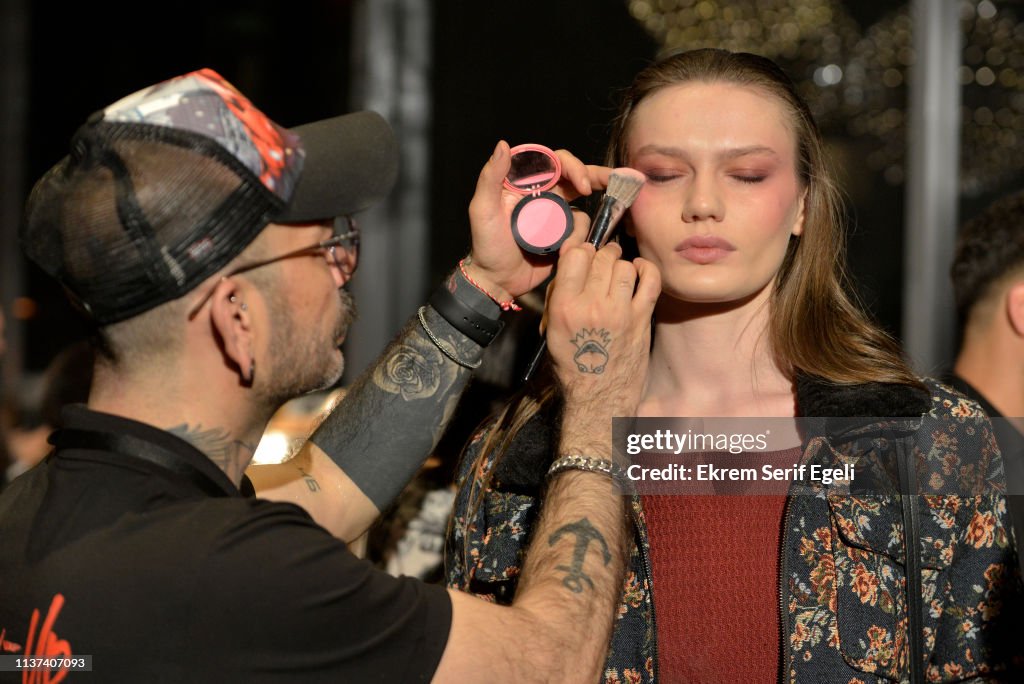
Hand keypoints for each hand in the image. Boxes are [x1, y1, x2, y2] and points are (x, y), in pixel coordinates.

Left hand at [464, 141, 611, 301]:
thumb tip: (503, 145)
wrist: (497, 281)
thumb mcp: (482, 210)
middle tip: (618, 183)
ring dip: (583, 222)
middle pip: (578, 177)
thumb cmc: (486, 245)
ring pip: (584, 206)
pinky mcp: (565, 236)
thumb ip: (490, 177)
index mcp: (528, 184)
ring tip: (571, 241)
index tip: (583, 184)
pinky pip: (583, 231)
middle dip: (598, 178)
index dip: (573, 167)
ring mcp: (557, 216)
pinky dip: (581, 239)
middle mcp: (545, 195)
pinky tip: (568, 251)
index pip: (556, 162)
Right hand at [544, 241, 660, 450]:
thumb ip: (559, 296)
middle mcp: (592, 306)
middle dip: (600, 256)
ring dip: (620, 264)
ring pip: (623, 265)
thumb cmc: (572, 366)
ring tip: (616, 272)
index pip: (575, 255)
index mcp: (564, 308)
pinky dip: (645, 269)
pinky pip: (650, 280)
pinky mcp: (642, 319)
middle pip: (601, 257)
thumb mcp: (550, 330)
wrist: (598, 399)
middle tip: (601, 264)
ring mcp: (620, 312)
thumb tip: (571, 264)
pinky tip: (638, 271)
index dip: (580, 251)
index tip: (582, 257)